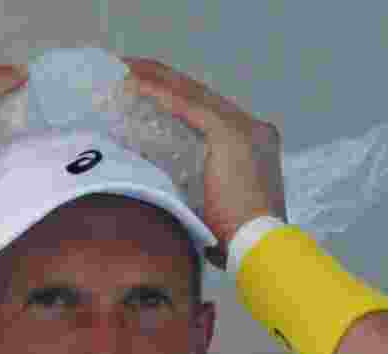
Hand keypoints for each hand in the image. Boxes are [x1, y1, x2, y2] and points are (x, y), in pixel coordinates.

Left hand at [121, 57, 286, 270]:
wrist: (261, 250)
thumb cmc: (236, 243)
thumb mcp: (212, 209)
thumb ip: (193, 191)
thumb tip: (159, 193)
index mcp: (252, 146)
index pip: (207, 115)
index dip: (176, 102)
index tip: (146, 94)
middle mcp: (252, 130)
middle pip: (200, 97)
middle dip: (163, 83)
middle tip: (129, 71)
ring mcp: (244, 128)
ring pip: (192, 94)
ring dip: (157, 80)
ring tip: (126, 69)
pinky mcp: (231, 134)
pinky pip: (189, 106)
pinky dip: (160, 95)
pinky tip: (135, 84)